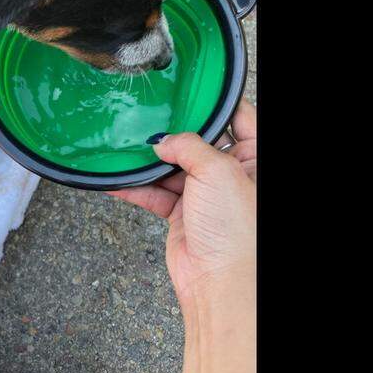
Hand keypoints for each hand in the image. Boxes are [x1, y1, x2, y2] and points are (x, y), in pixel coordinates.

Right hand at [108, 99, 255, 372]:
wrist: (221, 284)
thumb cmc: (238, 232)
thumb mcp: (218, 170)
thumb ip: (189, 145)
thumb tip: (165, 139)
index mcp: (255, 159)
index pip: (239, 117)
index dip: (215, 103)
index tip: (190, 89)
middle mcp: (233, 175)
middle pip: (199, 141)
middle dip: (174, 133)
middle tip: (152, 118)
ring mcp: (207, 195)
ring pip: (173, 168)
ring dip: (149, 162)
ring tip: (127, 148)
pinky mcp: (184, 215)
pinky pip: (156, 194)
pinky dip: (135, 188)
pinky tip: (117, 179)